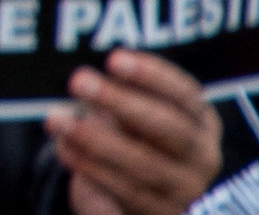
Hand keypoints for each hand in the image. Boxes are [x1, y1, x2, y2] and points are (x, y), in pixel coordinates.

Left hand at [51, 48, 224, 214]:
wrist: (135, 194)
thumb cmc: (133, 137)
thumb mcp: (135, 111)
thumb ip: (122, 92)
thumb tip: (88, 74)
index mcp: (201, 121)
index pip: (185, 95)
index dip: (152, 76)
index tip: (113, 59)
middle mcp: (202, 156)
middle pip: (169, 129)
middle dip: (121, 103)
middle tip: (79, 81)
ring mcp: (185, 189)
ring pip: (145, 165)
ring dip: (95, 140)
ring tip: (56, 118)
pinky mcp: (160, 214)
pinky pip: (125, 191)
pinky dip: (90, 167)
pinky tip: (64, 146)